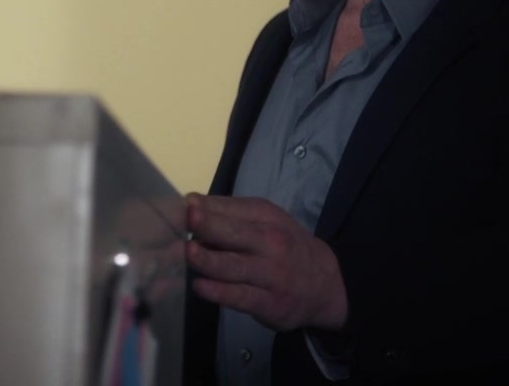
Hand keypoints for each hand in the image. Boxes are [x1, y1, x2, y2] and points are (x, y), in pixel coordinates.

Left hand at [186, 193, 347, 331]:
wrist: (325, 284)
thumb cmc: (285, 246)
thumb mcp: (265, 220)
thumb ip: (228, 212)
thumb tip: (189, 203)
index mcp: (266, 218)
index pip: (231, 210)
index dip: (204, 208)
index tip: (183, 205)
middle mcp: (270, 244)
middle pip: (234, 234)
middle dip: (208, 226)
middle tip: (185, 221)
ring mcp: (270, 275)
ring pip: (234, 267)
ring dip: (209, 259)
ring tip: (187, 253)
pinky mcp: (268, 304)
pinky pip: (241, 297)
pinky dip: (219, 292)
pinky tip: (200, 286)